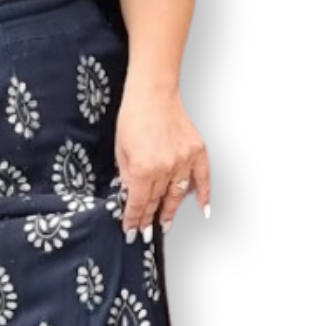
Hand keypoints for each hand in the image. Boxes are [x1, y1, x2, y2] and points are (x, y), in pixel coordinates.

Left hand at [113, 81, 210, 240]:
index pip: (138, 203)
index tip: (132, 230)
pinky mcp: (197, 151)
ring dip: (171, 212)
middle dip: (149, 219)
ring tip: (165, 223)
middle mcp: (165, 168)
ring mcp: (184, 160)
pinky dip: (204, 195)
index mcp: (142, 169)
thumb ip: (126, 176)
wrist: (152, 93)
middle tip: (146, 232)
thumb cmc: (133, 116)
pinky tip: (204, 209)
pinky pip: (203, 179)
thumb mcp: (120, 151)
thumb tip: (130, 195)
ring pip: (178, 195)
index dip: (133, 219)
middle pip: (157, 201)